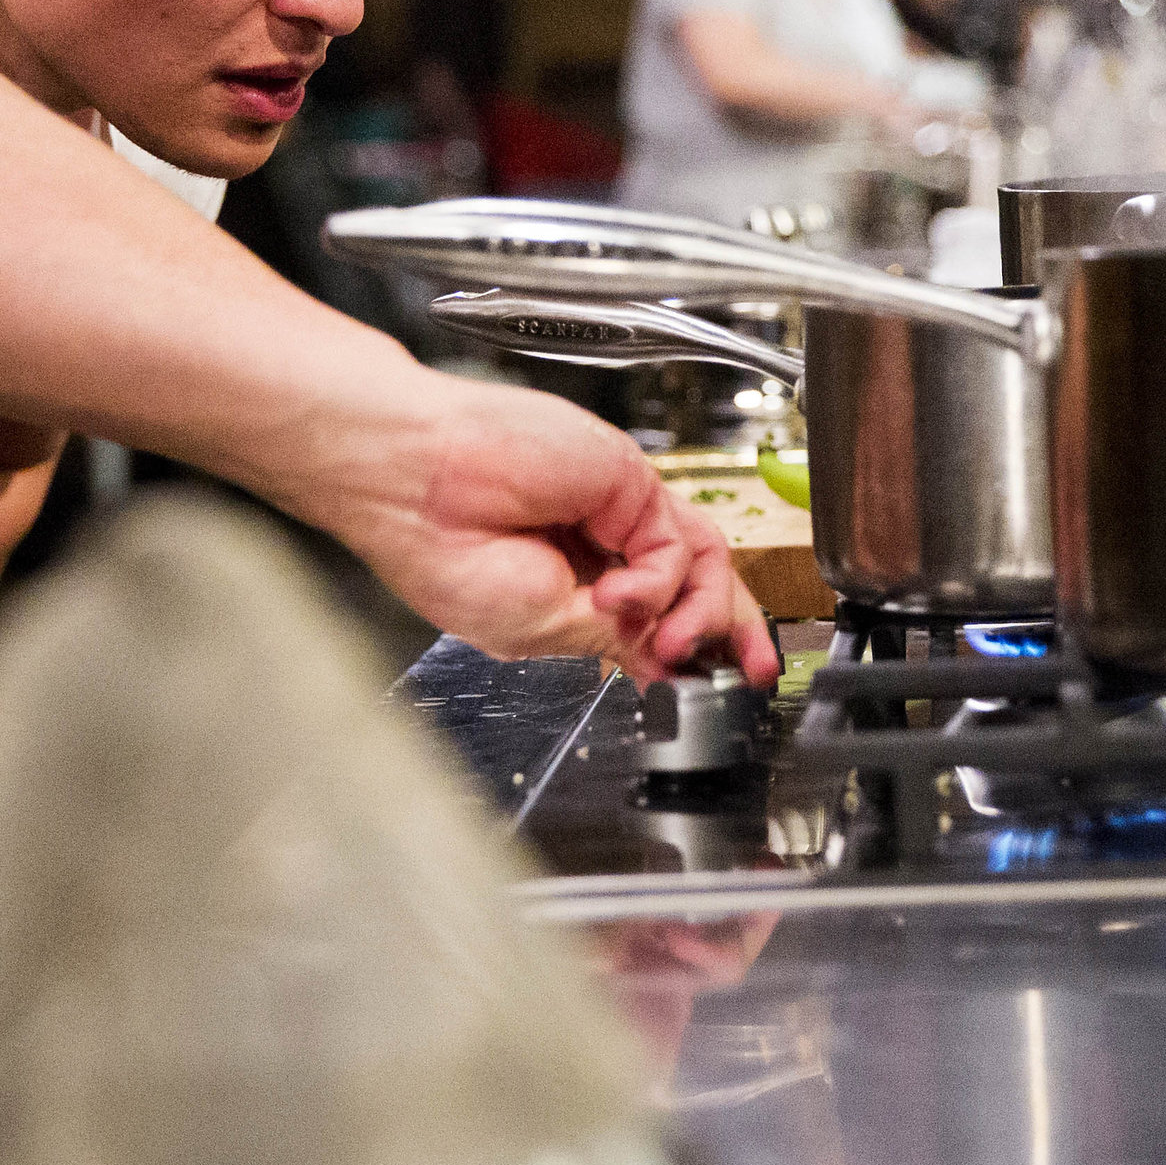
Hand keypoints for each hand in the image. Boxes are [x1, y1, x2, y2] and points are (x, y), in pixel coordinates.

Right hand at [367, 379, 774, 683]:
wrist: (412, 481)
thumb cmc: (442, 547)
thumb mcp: (536, 626)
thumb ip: (611, 636)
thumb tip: (662, 662)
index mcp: (573, 584)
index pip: (658, 616)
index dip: (696, 651)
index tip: (726, 685)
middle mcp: (602, 545)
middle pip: (695, 583)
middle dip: (732, 631)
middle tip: (753, 668)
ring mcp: (616, 511)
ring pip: (699, 559)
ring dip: (700, 614)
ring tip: (675, 645)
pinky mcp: (625, 480)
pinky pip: (674, 541)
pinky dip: (657, 581)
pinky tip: (618, 596)